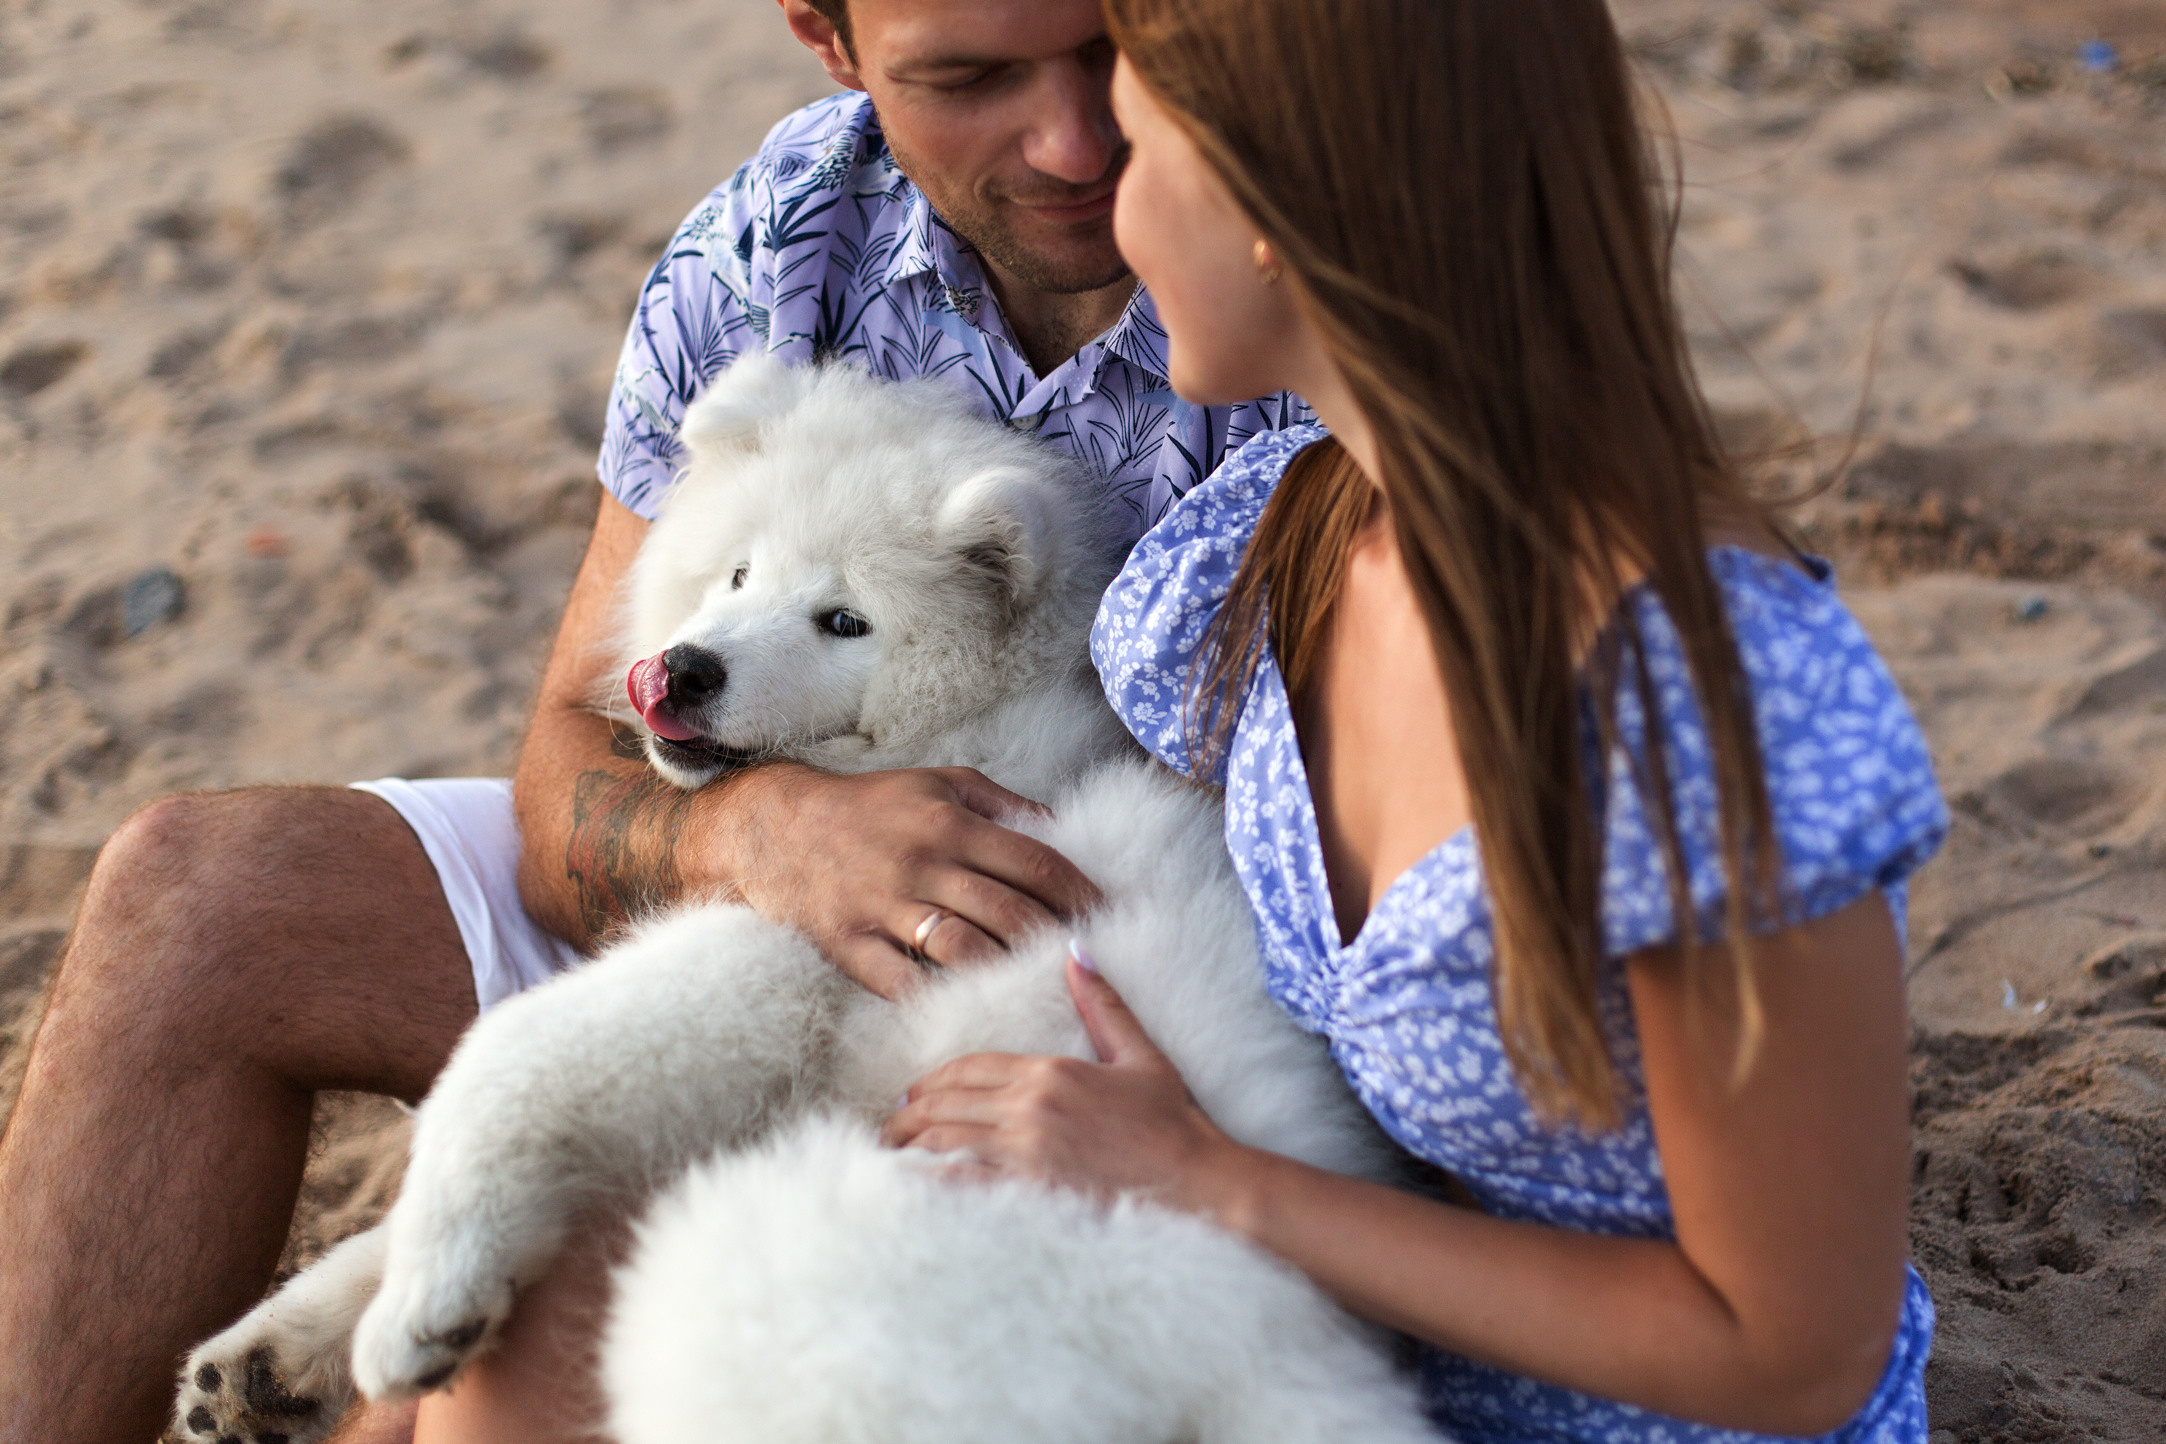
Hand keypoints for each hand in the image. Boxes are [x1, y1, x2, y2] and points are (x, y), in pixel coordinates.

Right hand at [713, 764, 1101, 998]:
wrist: (777, 826)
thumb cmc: (871, 805)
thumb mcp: (942, 784)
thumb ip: (1004, 805)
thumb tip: (1062, 829)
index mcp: (951, 824)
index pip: (1035, 862)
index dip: (1080, 892)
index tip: (1111, 915)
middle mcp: (923, 866)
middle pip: (1010, 912)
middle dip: (1057, 939)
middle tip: (1091, 961)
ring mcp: (885, 908)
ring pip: (965, 951)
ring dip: (1011, 973)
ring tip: (1045, 990)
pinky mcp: (851, 945)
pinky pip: (903, 983)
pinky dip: (942, 1000)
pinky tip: (977, 1011)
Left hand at [882, 950, 1246, 1215]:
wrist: (1196, 1182)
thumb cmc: (1173, 1123)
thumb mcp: (1140, 1056)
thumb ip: (1103, 1006)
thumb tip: (1078, 953)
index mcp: (1050, 1072)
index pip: (970, 1068)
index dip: (935, 1079)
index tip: (915, 1091)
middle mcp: (1029, 1108)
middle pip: (947, 1103)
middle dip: (911, 1113)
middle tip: (891, 1126)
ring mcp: (1026, 1153)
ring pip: (945, 1140)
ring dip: (911, 1146)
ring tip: (892, 1155)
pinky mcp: (1029, 1192)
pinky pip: (962, 1184)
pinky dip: (930, 1181)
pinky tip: (909, 1187)